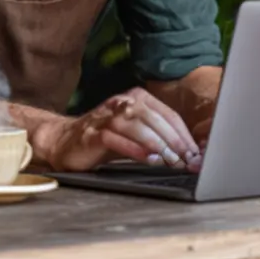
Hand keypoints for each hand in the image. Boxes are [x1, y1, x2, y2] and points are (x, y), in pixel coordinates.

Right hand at [34, 88, 202, 172]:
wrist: (64, 141)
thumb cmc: (104, 138)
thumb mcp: (134, 133)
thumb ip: (157, 137)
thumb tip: (187, 153)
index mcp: (135, 98)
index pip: (167, 114)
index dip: (184, 134)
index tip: (195, 153)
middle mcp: (121, 102)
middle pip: (154, 118)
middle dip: (174, 140)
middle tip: (187, 159)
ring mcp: (106, 117)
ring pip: (137, 126)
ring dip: (157, 144)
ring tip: (170, 160)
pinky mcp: (93, 133)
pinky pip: (116, 138)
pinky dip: (135, 149)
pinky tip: (148, 159)